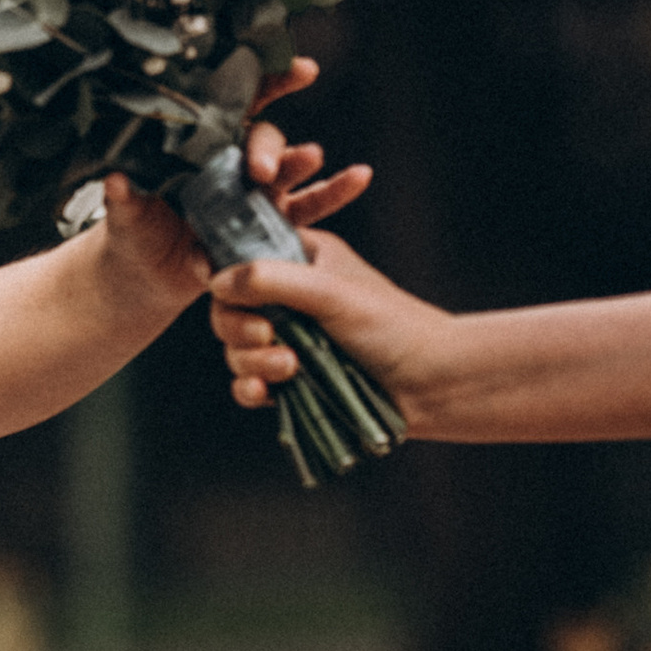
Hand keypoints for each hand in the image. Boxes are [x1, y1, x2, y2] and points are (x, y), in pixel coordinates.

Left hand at [94, 58, 370, 317]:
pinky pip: (308, 207)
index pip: (234, 105)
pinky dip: (333, 192)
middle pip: (263, 140)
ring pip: (289, 170)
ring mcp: (255, 194)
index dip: (266, 83)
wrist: (146, 278)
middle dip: (268, 147)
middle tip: (262, 168)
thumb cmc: (133, 234)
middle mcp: (232, 164)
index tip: (298, 69)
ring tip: (313, 158)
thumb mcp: (126, 217)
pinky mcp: (270, 226)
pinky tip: (359, 178)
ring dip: (302, 162)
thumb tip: (114, 179)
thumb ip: (125, 199)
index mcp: (198, 147)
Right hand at [212, 223, 454, 427]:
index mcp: (300, 258)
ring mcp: (290, 340)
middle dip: (240, 328)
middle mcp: (290, 297)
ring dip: (252, 361)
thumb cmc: (392, 326)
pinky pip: (249, 384)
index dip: (228, 279)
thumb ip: (270, 280)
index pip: (240, 258)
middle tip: (269, 336)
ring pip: (236, 349)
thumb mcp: (330, 292)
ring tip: (291, 367)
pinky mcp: (292, 381)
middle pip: (229, 310)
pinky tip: (264, 393)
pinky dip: (250, 388)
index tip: (235, 295)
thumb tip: (217, 283)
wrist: (433, 383)